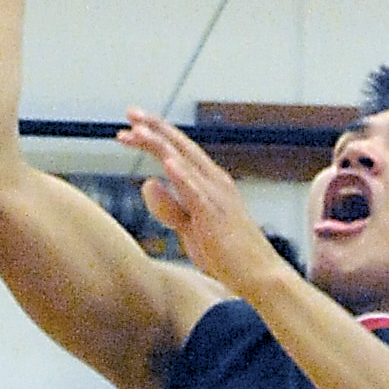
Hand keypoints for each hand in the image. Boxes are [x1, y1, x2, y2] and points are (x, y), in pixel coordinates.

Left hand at [119, 113, 280, 296]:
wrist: (259, 276)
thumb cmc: (226, 254)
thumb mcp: (188, 227)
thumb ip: (168, 206)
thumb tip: (147, 182)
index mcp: (209, 181)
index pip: (177, 151)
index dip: (155, 135)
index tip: (130, 125)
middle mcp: (214, 181)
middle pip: (179, 147)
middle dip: (154, 128)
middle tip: (130, 112)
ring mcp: (216, 196)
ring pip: (184, 163)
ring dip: (160, 145)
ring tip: (138, 130)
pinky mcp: (215, 216)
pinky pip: (195, 193)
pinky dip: (182, 176)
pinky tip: (167, 163)